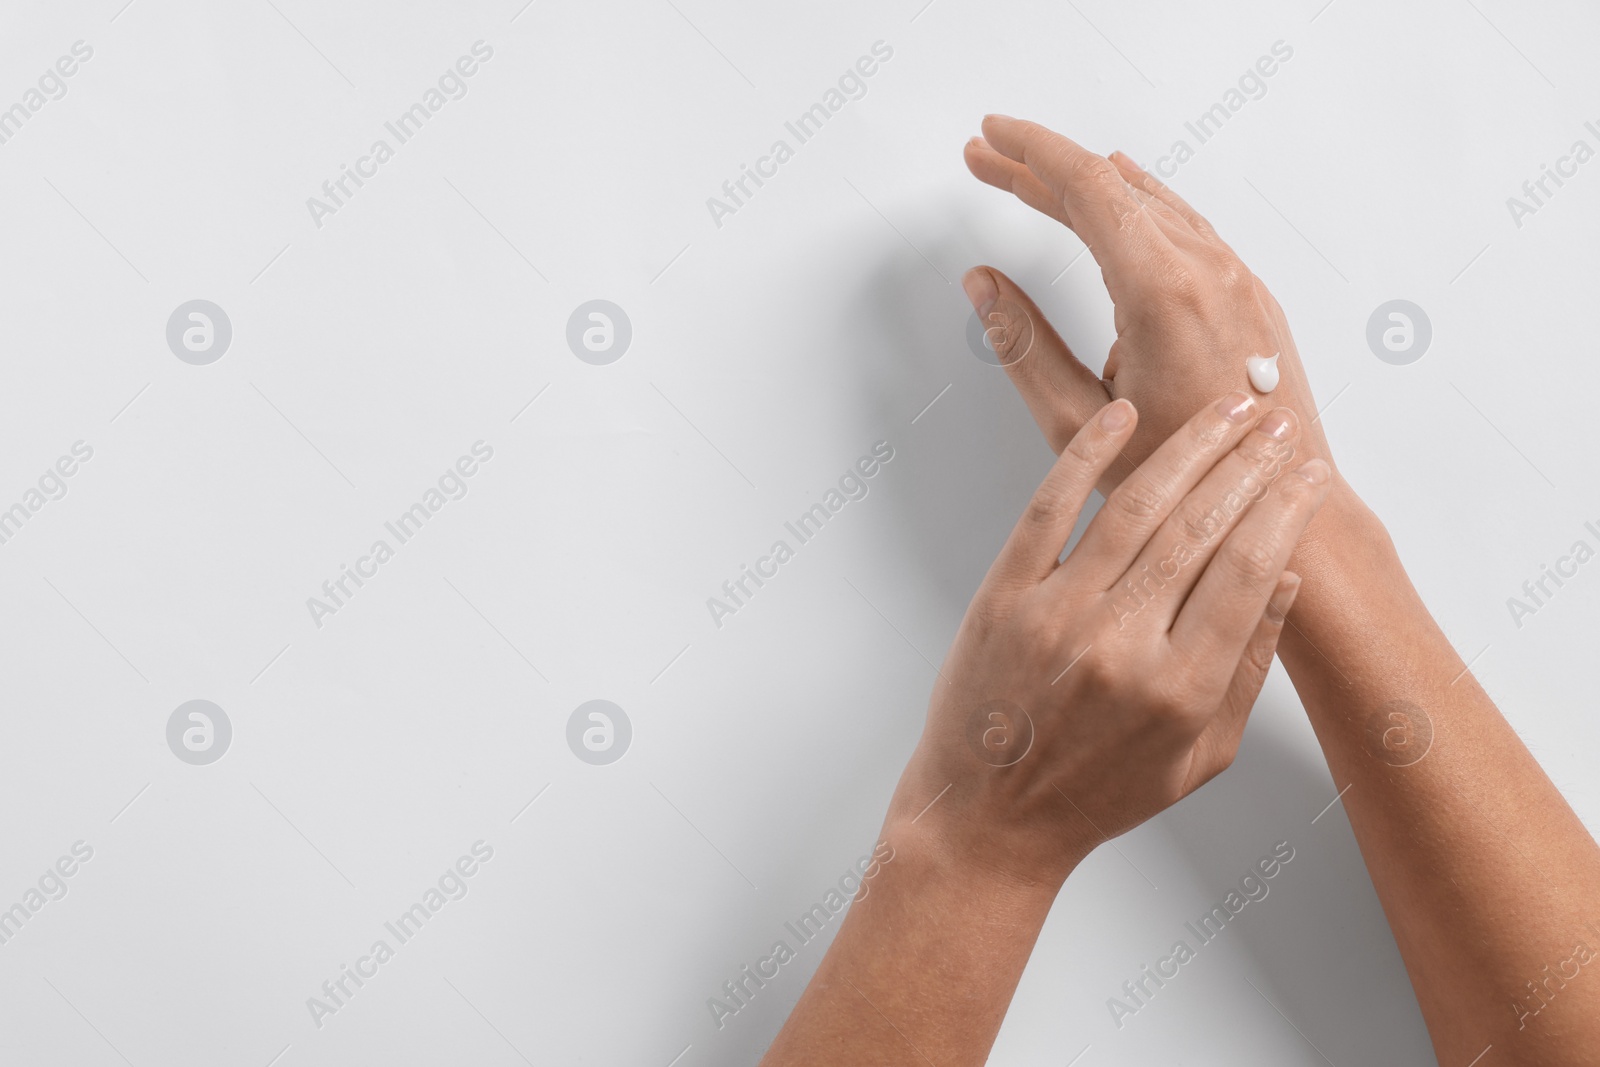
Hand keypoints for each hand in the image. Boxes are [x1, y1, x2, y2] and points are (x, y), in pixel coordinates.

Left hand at [888, 393, 1327, 888]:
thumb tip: (1286, 577)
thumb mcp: (1200, 756)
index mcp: (1180, 689)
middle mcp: (1121, 647)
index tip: (1310, 476)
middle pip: (1201, 528)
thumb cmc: (1098, 793)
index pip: (1250, 571)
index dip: (1287, 511)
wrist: (990, 819)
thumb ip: (1247, 669)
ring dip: (1188, 448)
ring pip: (1135, 508)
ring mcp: (1056, 616)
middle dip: (1249, 465)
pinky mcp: (1003, 599)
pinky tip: (1120, 417)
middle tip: (1277, 424)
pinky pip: (1048, 511)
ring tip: (1226, 411)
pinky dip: (1085, 457)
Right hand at [961, 115, 1335, 494]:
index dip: (1029, 155)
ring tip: (1034, 180)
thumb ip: (1024, 347)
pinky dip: (1135, 203)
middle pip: (1114, 187)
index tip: (989, 138)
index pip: (1087, 189)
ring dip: (1088, 186)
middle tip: (988, 157)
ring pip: (1152, 202)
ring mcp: (1236, 280)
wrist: (1282, 506)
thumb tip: (983, 286)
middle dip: (1043, 167)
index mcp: (1163, 292)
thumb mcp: (1080, 422)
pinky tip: (1120, 198)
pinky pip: (1184, 225)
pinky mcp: (1248, 296)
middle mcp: (1208, 271)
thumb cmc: (1189, 482)